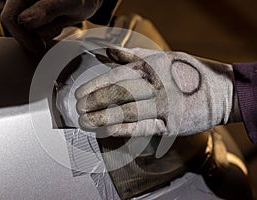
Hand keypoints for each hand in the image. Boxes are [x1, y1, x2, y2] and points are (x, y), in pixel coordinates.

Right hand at [1, 0, 102, 51]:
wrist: (89, 0)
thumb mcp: (65, 1)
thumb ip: (45, 10)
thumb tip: (24, 22)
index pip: (9, 17)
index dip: (21, 35)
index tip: (37, 47)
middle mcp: (23, 1)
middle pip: (18, 27)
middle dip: (36, 34)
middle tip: (56, 29)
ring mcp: (29, 10)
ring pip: (28, 33)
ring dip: (45, 33)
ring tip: (60, 20)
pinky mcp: (37, 19)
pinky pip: (37, 34)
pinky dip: (49, 33)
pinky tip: (58, 23)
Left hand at [75, 47, 239, 136]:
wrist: (222, 91)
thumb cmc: (188, 72)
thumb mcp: (164, 57)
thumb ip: (134, 55)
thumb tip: (108, 52)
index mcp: (153, 65)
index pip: (117, 75)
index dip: (95, 85)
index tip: (79, 94)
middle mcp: (158, 84)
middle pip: (119, 94)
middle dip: (95, 103)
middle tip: (78, 111)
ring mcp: (166, 105)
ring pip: (128, 112)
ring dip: (103, 118)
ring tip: (86, 123)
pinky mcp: (173, 125)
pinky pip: (144, 128)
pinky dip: (124, 129)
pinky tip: (107, 131)